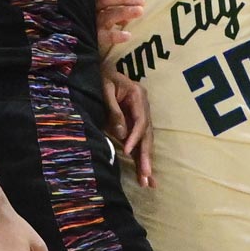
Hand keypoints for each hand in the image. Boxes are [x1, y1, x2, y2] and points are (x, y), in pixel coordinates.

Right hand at [94, 0, 145, 47]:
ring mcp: (90, 24)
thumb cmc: (100, 24)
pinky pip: (104, 37)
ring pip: (106, 16)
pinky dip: (116, 36)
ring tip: (140, 11)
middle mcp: (89, 9)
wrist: (83, 45)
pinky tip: (127, 35)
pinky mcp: (93, 39)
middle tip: (142, 2)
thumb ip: (118, 5)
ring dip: (124, 12)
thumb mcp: (106, 10)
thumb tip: (138, 5)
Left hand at [103, 68, 153, 186]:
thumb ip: (113, 111)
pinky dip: (141, 157)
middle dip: (146, 156)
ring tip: (147, 182)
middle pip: (147, 135)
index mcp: (138, 96)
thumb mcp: (105, 90)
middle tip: (146, 176)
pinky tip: (144, 174)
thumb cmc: (102, 76)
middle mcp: (144, 107)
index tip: (127, 150)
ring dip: (146, 161)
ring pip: (146, 141)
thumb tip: (121, 134)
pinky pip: (140, 142)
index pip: (140, 121)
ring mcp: (141, 116)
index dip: (135, 136)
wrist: (102, 68)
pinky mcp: (135, 124)